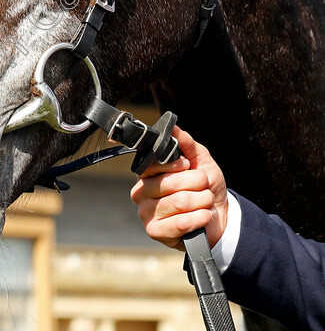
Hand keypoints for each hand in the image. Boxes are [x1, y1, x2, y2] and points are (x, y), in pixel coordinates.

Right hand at [130, 126, 228, 250]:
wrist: (217, 217)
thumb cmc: (205, 187)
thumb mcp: (200, 161)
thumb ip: (186, 143)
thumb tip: (174, 128)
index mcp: (147, 172)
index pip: (153, 163)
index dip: (176, 164)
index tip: (188, 165)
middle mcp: (141, 191)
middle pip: (169, 183)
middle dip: (196, 183)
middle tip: (204, 185)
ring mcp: (146, 213)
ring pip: (178, 202)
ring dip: (201, 200)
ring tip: (206, 201)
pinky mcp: (155, 231)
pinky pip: (180, 223)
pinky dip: (199, 218)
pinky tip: (205, 215)